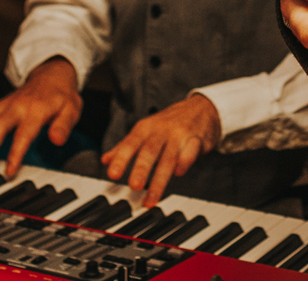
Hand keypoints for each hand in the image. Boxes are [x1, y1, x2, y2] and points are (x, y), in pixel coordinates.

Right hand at [0, 58, 81, 178]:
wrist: (52, 73)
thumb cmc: (62, 95)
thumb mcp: (72, 109)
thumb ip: (64, 125)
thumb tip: (57, 139)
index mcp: (37, 108)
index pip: (24, 133)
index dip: (15, 153)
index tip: (9, 171)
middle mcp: (18, 105)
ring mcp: (7, 104)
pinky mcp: (0, 106)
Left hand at [102, 93, 220, 206]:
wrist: (201, 108)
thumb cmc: (169, 122)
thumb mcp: (145, 129)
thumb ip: (125, 146)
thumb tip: (105, 160)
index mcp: (146, 128)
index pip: (131, 143)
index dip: (121, 159)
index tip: (112, 174)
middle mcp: (161, 130)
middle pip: (150, 151)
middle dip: (141, 169)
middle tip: (134, 186)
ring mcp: (179, 135)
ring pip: (169, 158)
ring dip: (160, 180)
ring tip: (151, 200)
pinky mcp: (197, 141)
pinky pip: (190, 152)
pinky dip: (185, 163)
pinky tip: (179, 174)